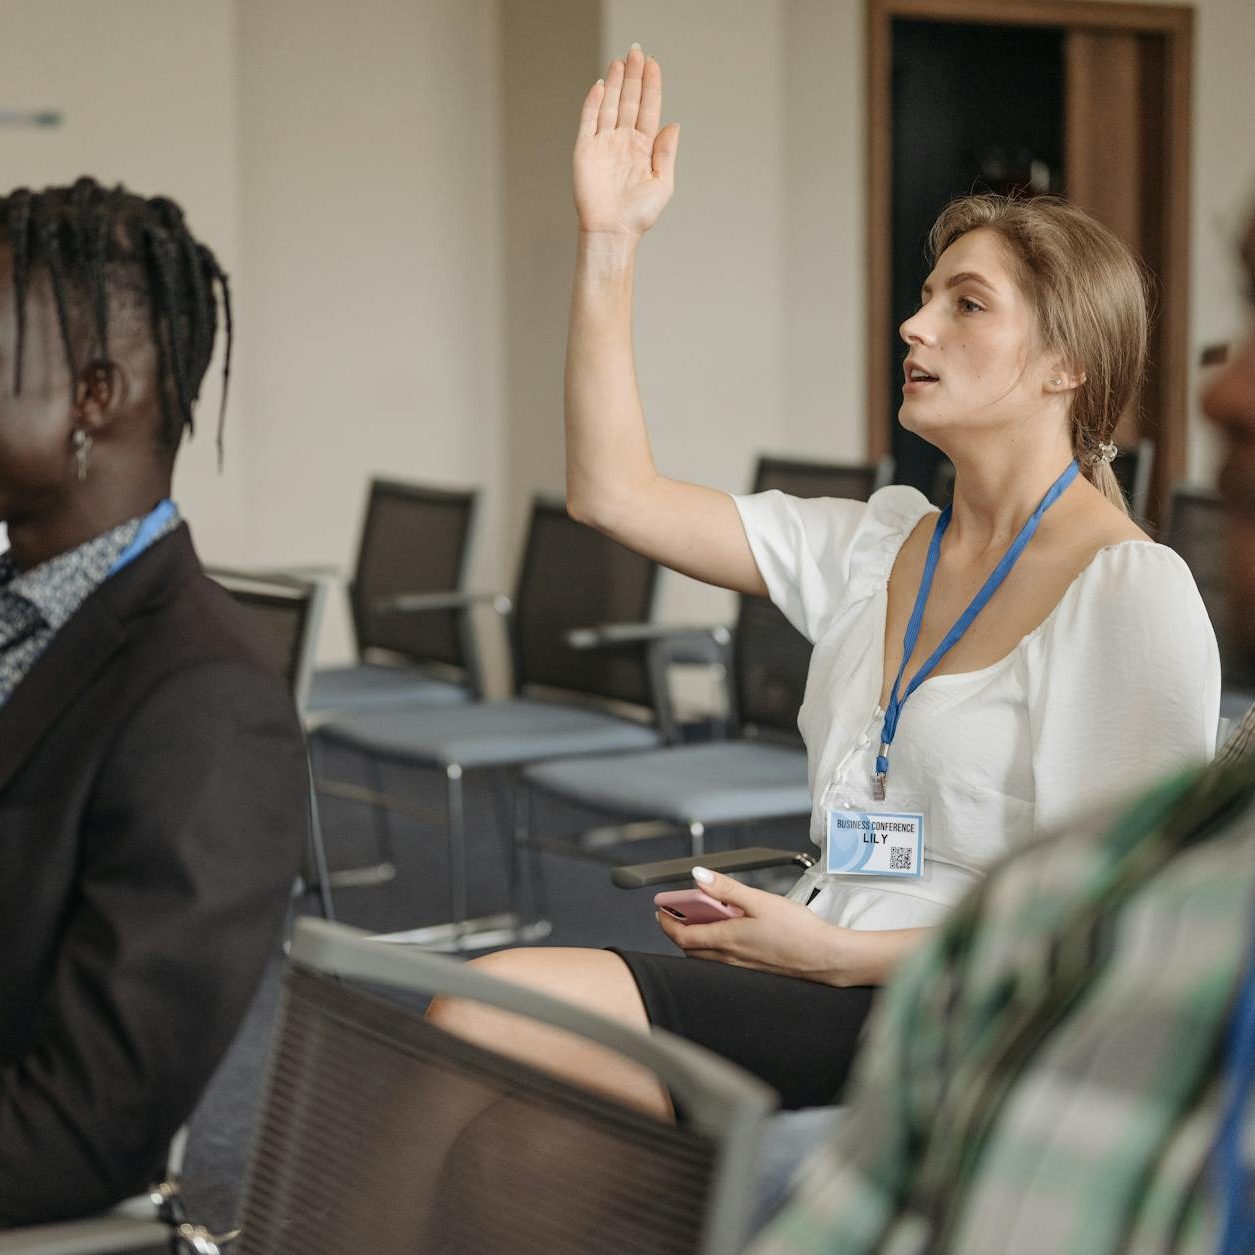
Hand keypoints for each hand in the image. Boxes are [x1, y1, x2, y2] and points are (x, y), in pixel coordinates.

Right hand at [574, 45, 679, 240]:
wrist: (612, 231)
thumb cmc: (639, 215)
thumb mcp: (663, 183)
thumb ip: (666, 152)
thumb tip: (674, 124)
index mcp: (644, 147)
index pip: (649, 108)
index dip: (651, 85)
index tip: (653, 63)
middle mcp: (624, 141)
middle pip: (629, 101)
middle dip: (634, 76)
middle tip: (636, 51)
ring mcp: (604, 144)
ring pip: (610, 105)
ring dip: (616, 83)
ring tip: (621, 60)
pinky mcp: (585, 151)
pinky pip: (589, 121)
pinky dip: (593, 103)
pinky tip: (601, 85)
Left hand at [655, 868, 854, 985]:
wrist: (827, 958)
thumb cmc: (798, 930)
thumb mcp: (760, 900)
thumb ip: (727, 888)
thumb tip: (698, 877)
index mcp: (727, 939)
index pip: (684, 936)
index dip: (668, 924)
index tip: (660, 910)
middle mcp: (730, 957)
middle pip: (691, 949)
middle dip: (678, 931)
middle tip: (674, 914)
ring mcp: (742, 966)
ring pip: (706, 956)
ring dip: (696, 940)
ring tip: (699, 919)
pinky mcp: (754, 969)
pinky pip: (722, 960)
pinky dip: (714, 947)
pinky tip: (728, 932)